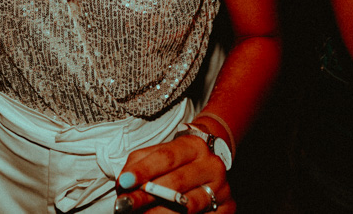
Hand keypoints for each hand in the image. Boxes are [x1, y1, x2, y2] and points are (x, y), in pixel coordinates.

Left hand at [115, 135, 232, 212]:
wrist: (211, 162)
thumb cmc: (177, 159)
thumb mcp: (159, 152)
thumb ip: (139, 163)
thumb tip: (124, 183)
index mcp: (194, 146)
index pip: (167, 157)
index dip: (144, 170)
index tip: (125, 182)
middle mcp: (211, 165)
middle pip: (176, 182)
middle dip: (146, 196)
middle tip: (125, 205)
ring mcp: (222, 188)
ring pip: (188, 206)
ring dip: (159, 213)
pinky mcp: (228, 207)